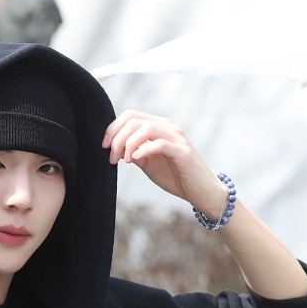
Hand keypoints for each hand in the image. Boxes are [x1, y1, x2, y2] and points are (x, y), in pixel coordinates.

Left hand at [103, 110, 227, 218]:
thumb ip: (133, 152)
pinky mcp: (182, 151)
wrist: (201, 191)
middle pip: (134, 120)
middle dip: (117, 138)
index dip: (112, 129)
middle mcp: (168, 127)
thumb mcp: (148, 163)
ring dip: (128, 144)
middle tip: (112, 159)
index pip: (130, 115)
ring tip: (124, 161)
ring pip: (145, 128)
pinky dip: (143, 150)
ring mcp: (177, 137)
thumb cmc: (175, 176)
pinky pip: (159, 143)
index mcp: (159, 127)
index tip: (105, 147)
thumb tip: (113, 147)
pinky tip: (135, 160)